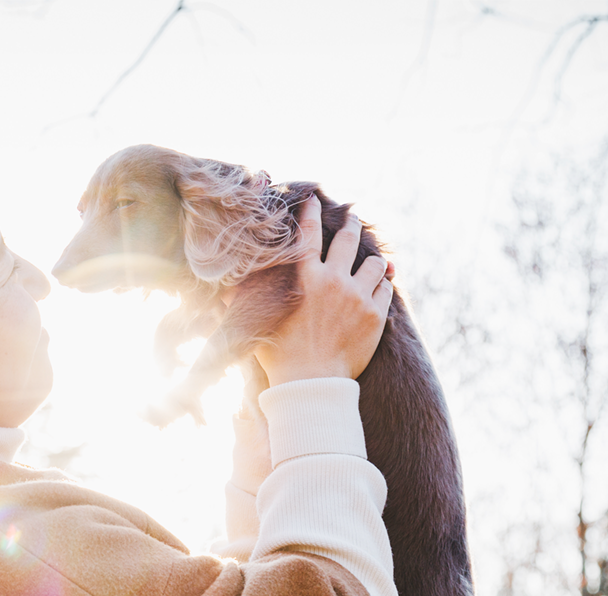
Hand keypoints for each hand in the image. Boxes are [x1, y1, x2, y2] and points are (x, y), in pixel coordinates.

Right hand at [254, 195, 392, 383]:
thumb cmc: (279, 355)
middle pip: (348, 238)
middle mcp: (332, 279)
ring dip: (373, 258)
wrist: (311, 384)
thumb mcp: (257, 323)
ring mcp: (357, 296)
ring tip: (374, 258)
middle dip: (351, 223)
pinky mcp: (375, 315)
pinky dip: (384, 283)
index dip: (311, 213)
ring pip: (374, 262)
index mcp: (303, 277)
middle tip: (353, 215)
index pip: (308, 234)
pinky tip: (381, 283)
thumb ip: (240, 302)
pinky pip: (386, 288)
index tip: (314, 200)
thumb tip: (221, 291)